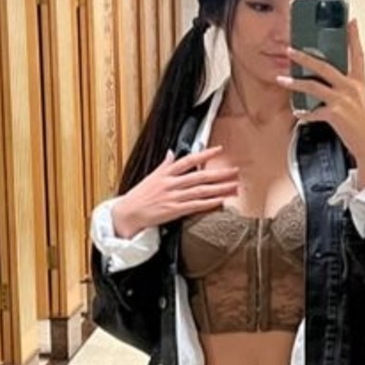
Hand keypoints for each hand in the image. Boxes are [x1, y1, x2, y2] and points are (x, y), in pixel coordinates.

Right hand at [111, 146, 239, 235]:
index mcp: (166, 173)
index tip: (219, 150)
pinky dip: (209, 203)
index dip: (205, 154)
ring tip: (234, 186)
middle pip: (200, 176)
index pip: (188, 160)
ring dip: (219, 188)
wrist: (128, 213)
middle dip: (220, 173)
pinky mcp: (174, 211)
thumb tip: (170, 152)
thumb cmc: (139, 196)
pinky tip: (221, 200)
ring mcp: (173, 197)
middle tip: (235, 171)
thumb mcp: (151, 176)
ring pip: (201, 191)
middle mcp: (171, 183)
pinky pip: (195, 206)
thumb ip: (164, 165)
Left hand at [276, 19, 364, 185]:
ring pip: (314, 86)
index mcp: (359, 82)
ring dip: (295, 82)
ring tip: (281, 79)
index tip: (351, 20)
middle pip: (325, 66)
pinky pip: (313, 111)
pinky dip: (305, 113)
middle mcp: (351, 87)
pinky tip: (298, 113)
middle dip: (305, 57)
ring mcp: (343, 100)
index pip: (357, 54)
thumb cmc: (363, 124)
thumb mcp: (359, 100)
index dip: (354, 37)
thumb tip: (327, 82)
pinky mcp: (335, 114)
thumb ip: (346, 88)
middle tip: (290, 49)